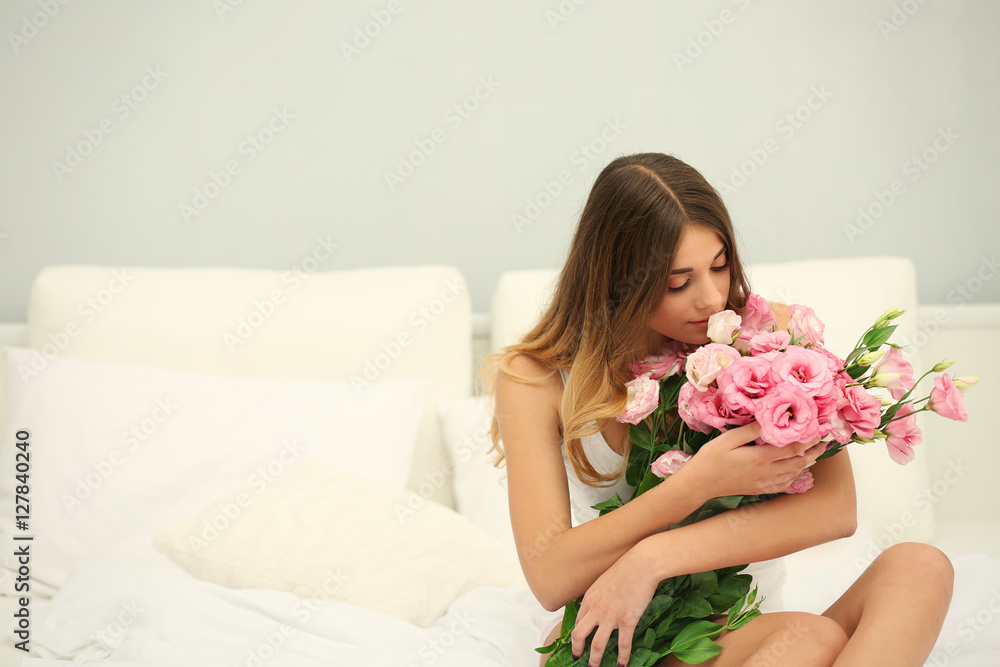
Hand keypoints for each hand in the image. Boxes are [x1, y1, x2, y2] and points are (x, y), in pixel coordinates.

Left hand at [571, 546, 656, 666]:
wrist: (641, 564)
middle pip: (579, 635)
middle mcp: (596, 609)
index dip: (576, 634)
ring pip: (597, 645)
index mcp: (589, 598)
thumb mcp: (603, 580)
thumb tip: (588, 603)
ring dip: (595, 660)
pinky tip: (623, 665)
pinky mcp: (627, 621)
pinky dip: (622, 658)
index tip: (577, 642)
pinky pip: (623, 644)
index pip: (577, 621)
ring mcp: (611, 617)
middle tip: (578, 658)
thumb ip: (596, 595)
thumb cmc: (625, 569)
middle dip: (577, 650)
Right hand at [677, 422, 826, 499]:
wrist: (700, 484)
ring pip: (794, 473)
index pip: (793, 447)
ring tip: (816, 453)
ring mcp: (764, 483)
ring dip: (808, 463)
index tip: (819, 429)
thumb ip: (751, 430)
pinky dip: (795, 476)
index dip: (809, 438)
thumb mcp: (728, 439)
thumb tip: (769, 419)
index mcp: (760, 458)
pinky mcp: (760, 489)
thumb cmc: (711, 459)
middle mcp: (767, 472)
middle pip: (799, 461)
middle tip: (826, 442)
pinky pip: (785, 484)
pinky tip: (796, 470)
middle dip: (815, 451)